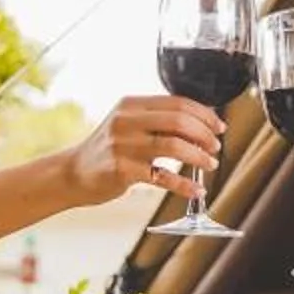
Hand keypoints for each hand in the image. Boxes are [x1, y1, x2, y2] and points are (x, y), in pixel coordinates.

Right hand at [66, 95, 223, 206]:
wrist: (74, 173)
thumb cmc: (107, 149)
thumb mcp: (126, 123)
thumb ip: (156, 118)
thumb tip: (200, 122)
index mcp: (131, 104)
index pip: (177, 102)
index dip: (204, 114)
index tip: (218, 126)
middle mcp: (126, 121)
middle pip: (178, 121)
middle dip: (204, 134)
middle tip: (215, 147)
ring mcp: (123, 146)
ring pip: (174, 147)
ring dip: (199, 157)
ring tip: (210, 164)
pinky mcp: (123, 171)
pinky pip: (163, 178)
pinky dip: (184, 185)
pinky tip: (196, 190)